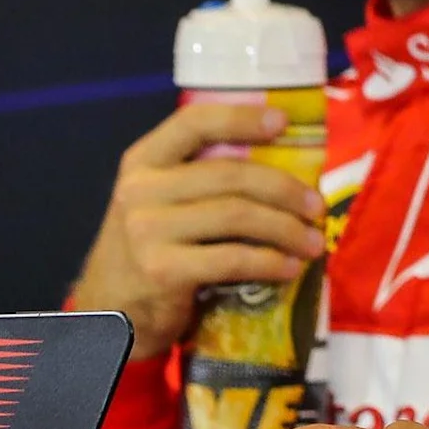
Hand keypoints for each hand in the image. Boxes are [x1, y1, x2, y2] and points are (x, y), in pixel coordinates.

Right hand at [68, 104, 326, 360]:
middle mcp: (141, 189)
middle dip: (285, 190)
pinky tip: (290, 268)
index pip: (193, 122)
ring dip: (287, 229)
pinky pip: (232, 259)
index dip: (241, 118)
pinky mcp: (161, 270)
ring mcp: (147, 230)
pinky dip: (270, 262)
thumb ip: (202, 178)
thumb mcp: (162, 201)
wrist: (111, 310)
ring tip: (313, 243)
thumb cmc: (152, 248)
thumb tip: (286, 165)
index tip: (284, 122)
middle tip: (317, 208)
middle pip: (231, 175)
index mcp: (143, 161)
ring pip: (238, 215)